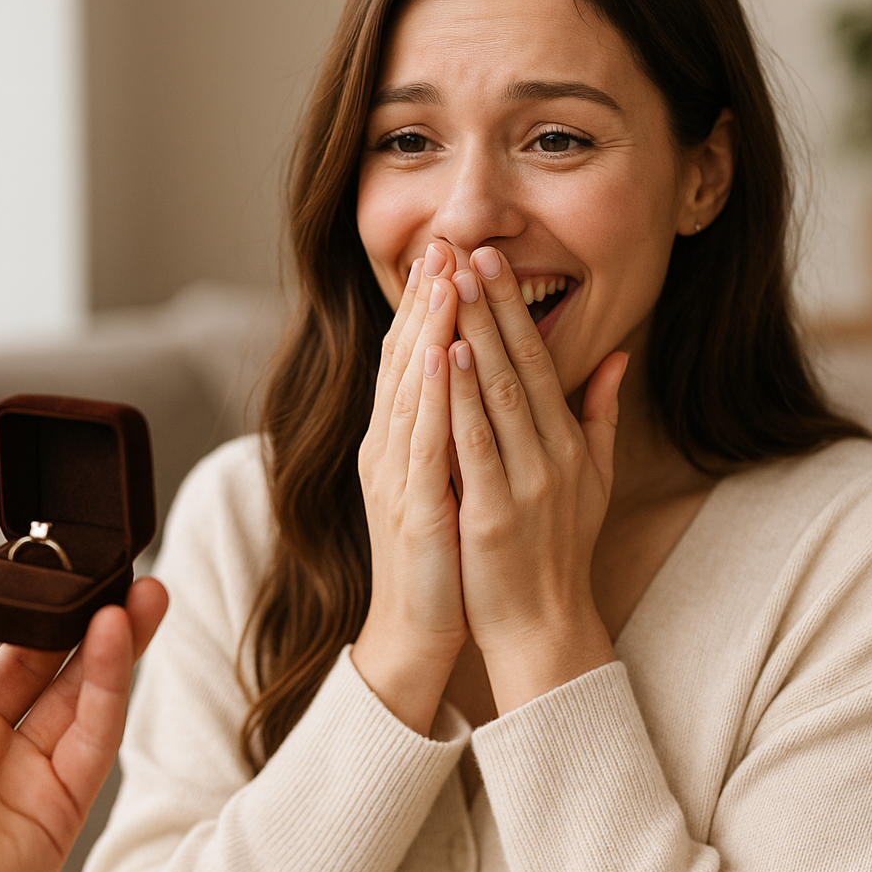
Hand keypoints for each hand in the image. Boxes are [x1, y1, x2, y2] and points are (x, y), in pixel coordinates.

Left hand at [0, 570, 167, 871]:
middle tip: (121, 577)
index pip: (15, 663)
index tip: (64, 579)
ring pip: (92, 702)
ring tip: (139, 594)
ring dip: (119, 644)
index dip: (43, 620)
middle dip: (98, 625)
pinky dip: (111, 684)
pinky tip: (114, 635)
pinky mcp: (63, 812)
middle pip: (66, 677)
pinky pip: (96, 738)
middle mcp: (0, 760)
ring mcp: (35, 786)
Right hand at [353, 242, 470, 733]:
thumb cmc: (442, 556)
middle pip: (403, 360)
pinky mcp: (411, 510)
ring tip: (443, 278)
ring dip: (425, 331)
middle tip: (441, 241)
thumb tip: (482, 379)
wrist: (417, 630)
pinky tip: (439, 356)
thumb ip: (466, 428)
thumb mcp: (453, 480)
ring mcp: (395, 477)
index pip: (413, 358)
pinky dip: (429, 397)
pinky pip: (421, 444)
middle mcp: (389, 449)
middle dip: (424, 300)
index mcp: (402, 440)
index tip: (451, 253)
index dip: (429, 305)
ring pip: (409, 390)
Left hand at [446, 247, 625, 711]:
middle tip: (471, 250)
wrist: (544, 627)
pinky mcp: (490, 514)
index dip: (514, 309)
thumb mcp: (595, 479)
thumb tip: (618, 356)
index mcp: (569, 444)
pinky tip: (443, 358)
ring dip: (473, 334)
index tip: (492, 261)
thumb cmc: (559, 550)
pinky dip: (458, 399)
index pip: (540, 361)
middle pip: (518, 366)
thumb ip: (602, 415)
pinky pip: (472, 446)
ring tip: (454, 285)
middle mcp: (551, 456)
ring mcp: (523, 484)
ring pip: (496, 396)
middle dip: (492, 305)